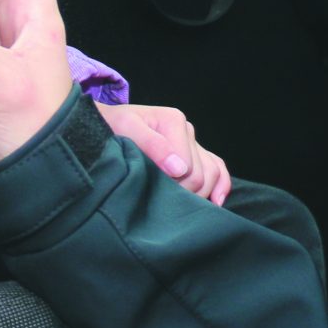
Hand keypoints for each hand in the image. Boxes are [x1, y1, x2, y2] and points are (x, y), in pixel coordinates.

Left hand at [99, 102, 232, 204]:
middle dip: (184, 192)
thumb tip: (180, 169)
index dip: (174, 185)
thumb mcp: (125, 129)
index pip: (188, 167)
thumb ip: (152, 145)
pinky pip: (218, 168)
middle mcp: (188, 130)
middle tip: (161, 199)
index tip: (153, 189)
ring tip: (179, 206)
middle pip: (202, 174)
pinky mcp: (194, 153)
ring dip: (200, 194)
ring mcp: (193, 142)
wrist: (106, 124)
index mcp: (174, 121)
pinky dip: (221, 186)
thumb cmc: (112, 127)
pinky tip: (215, 202)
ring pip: (213, 174)